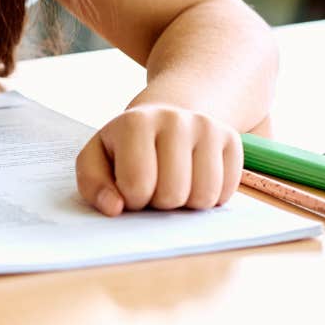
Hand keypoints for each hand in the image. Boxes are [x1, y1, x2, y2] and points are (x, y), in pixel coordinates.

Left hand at [76, 103, 241, 216]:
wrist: (166, 116)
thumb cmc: (127, 146)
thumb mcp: (97, 158)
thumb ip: (93, 184)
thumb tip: (114, 208)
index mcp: (135, 122)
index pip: (137, 185)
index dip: (132, 199)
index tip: (129, 188)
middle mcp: (174, 119)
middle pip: (173, 193)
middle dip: (160, 202)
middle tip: (154, 186)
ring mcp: (207, 127)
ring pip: (204, 196)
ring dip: (186, 204)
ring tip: (173, 184)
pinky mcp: (232, 139)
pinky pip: (226, 192)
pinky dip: (210, 197)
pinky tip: (194, 180)